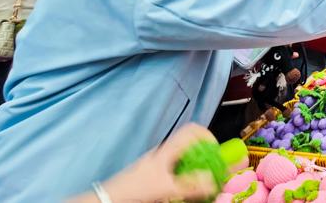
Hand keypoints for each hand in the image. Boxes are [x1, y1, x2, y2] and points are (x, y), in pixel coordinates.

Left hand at [69, 123, 217, 201]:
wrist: (110, 198)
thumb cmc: (135, 188)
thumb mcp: (166, 188)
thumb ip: (190, 185)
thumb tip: (212, 180)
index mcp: (167, 149)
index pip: (191, 130)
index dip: (206, 135)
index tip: (216, 150)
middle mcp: (164, 153)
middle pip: (190, 145)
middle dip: (204, 155)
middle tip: (212, 169)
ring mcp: (158, 163)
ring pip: (183, 159)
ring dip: (195, 167)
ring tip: (201, 182)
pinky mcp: (154, 174)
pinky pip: (176, 170)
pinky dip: (185, 176)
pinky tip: (185, 190)